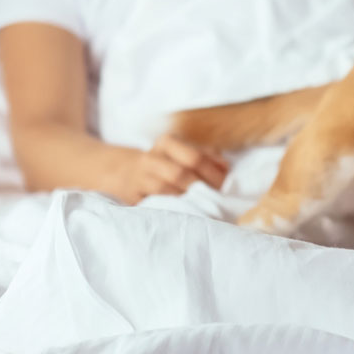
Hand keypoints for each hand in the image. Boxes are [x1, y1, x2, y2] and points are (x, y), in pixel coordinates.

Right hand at [114, 133, 229, 203]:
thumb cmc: (166, 164)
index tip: (225, 185)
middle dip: (203, 188)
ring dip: (187, 199)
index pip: (194, 157)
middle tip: (218, 199)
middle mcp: (151, 157)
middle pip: (181, 174)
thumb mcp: (184, 154)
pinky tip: (186, 212)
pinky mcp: (132, 196)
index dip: (213, 172)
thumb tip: (226, 167)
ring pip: (166, 189)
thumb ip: (207, 157)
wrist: (127, 174)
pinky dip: (173, 208)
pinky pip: (154, 203)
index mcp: (167, 142)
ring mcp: (139, 177)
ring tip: (205, 206)